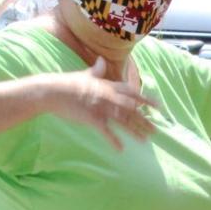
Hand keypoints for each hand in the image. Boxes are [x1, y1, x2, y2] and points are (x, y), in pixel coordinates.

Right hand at [43, 57, 157, 149]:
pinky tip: (121, 149)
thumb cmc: (67, 83)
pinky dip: (114, 141)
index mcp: (108, 86)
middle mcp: (109, 97)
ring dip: (135, 132)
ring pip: (123, 121)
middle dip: (144, 120)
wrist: (51, 91)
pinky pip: (106, 132)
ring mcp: (101, 108)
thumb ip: (97, 70)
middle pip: (132, 110)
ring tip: (145, 140)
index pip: (133, 92)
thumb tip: (102, 60)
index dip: (146, 100)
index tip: (158, 106)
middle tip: (156, 130)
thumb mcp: (85, 75)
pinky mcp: (92, 118)